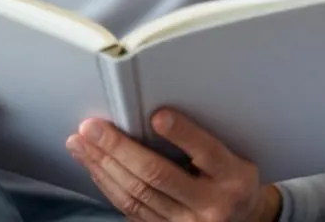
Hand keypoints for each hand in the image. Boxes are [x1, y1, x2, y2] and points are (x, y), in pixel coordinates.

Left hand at [67, 109, 281, 221]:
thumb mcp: (235, 157)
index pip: (206, 152)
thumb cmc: (233, 178)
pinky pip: (130, 209)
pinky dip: (108, 184)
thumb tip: (154, 113)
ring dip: (103, 166)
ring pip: (137, 194)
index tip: (157, 116)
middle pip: (158, 176)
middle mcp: (211, 205)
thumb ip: (203, 141)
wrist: (243, 219)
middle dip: (119, 149)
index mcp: (233, 178)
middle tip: (92, 127)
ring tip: (82, 143)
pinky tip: (95, 166)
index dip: (182, 134)